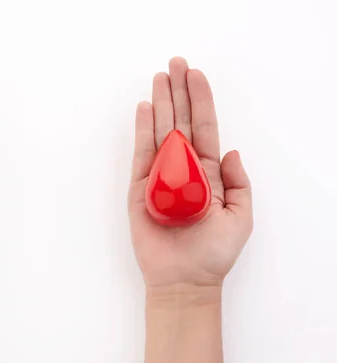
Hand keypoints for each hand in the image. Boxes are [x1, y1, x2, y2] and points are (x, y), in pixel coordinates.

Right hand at [128, 57, 252, 289]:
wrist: (184, 279)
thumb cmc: (213, 253)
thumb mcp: (241, 217)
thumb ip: (239, 183)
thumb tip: (232, 151)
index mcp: (208, 173)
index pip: (204, 128)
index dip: (201, 101)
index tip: (196, 75)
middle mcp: (183, 168)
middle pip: (180, 122)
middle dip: (178, 92)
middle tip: (175, 63)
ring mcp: (159, 176)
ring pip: (159, 132)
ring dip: (159, 104)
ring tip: (159, 78)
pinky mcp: (140, 189)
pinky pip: (140, 155)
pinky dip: (141, 131)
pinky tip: (143, 109)